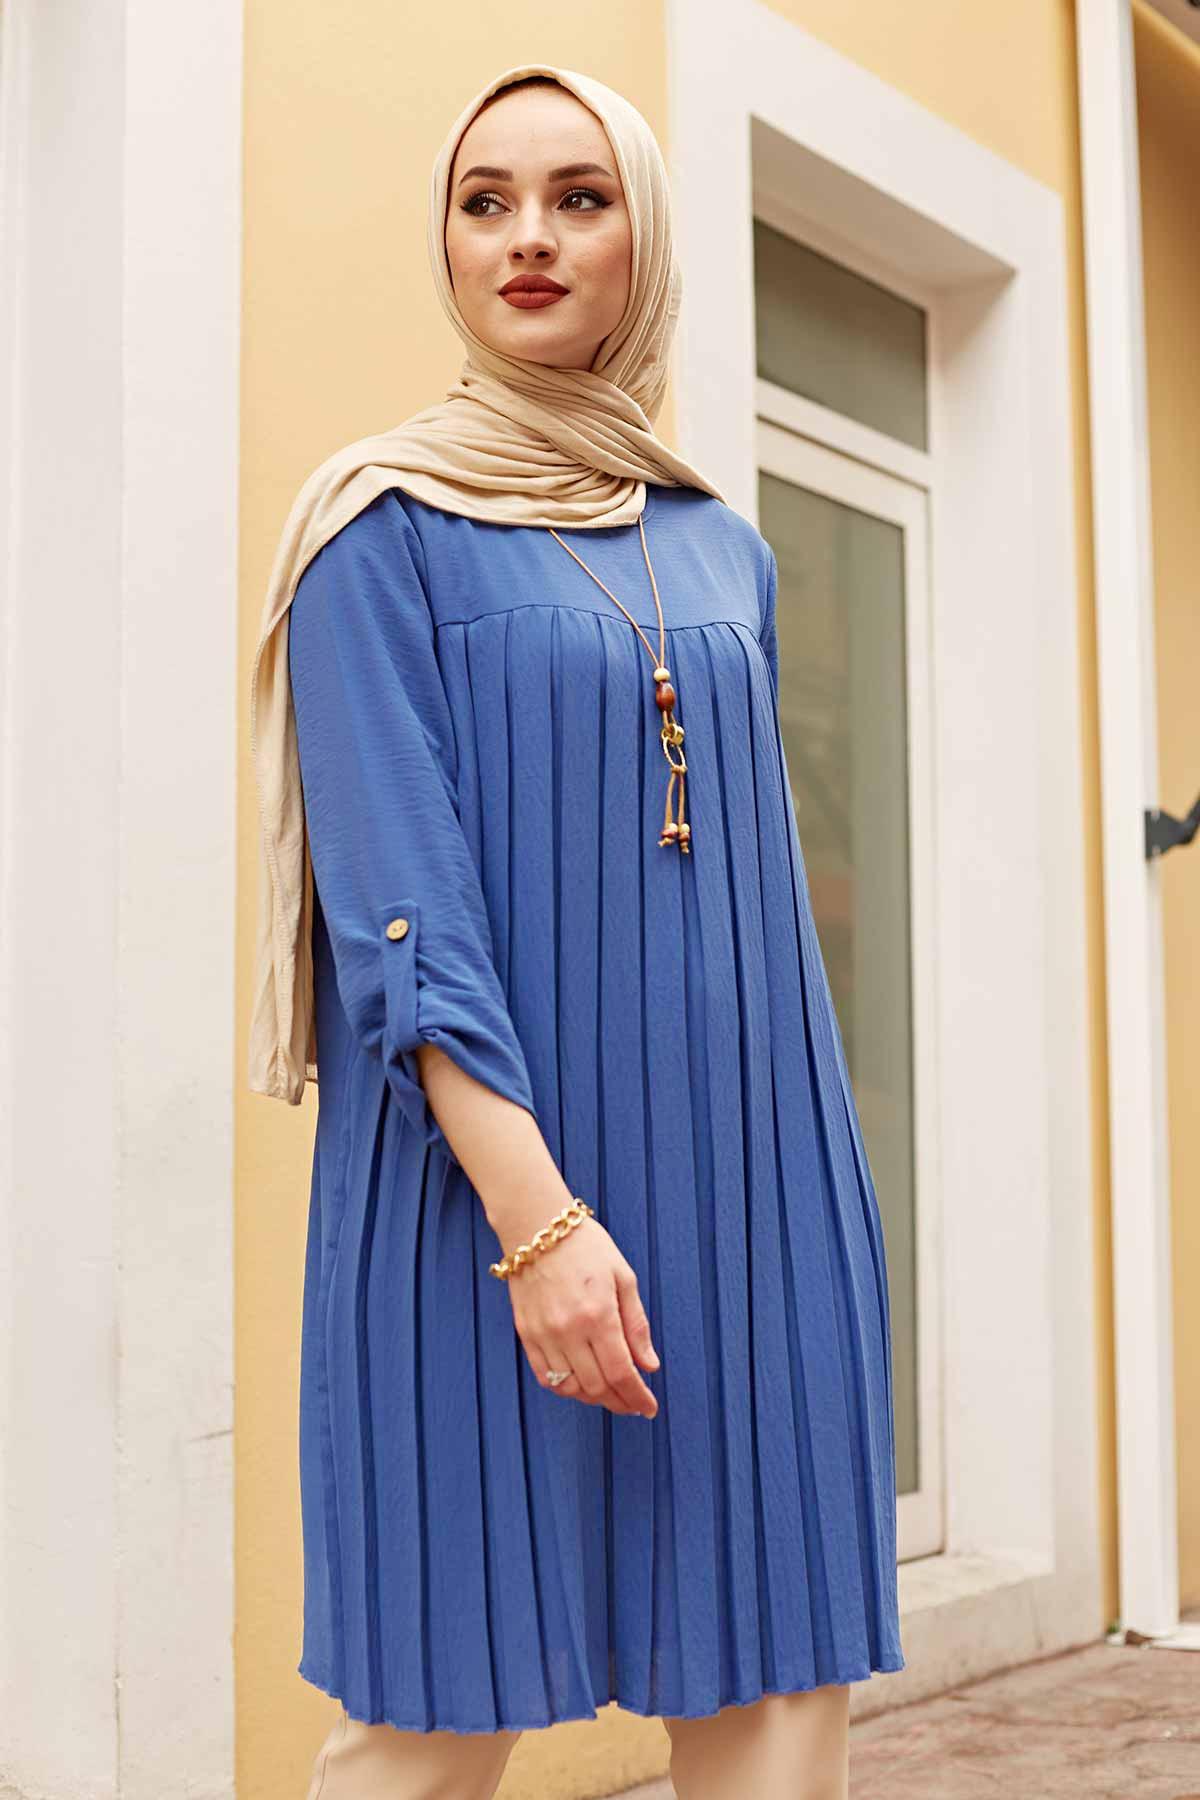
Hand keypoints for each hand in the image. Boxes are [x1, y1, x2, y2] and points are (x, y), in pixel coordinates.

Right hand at [504, 1217, 659, 1417]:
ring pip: (571, 1387)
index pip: (622, 1373)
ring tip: (610, 1395)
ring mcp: (544, 1334)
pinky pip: (546, 1377)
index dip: (637, 1396)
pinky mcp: (526, 1333)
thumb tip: (649, 1365)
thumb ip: (637, 1325)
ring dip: (595, 1398)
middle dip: (620, 1402)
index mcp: (599, 1314)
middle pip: (598, 1386)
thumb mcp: (623, 1277)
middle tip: (634, 1404)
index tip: (649, 1407)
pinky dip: (566, 1388)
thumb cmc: (586, 1247)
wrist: (536, 1226)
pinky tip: (581, 1385)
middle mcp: (569, 1330)